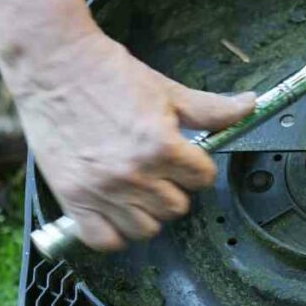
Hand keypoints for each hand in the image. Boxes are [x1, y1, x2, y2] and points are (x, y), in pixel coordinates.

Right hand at [11, 30, 254, 250]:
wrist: (54, 65)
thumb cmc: (109, 75)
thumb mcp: (167, 91)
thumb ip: (211, 109)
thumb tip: (250, 106)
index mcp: (160, 146)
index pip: (203, 179)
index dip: (198, 167)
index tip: (185, 157)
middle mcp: (132, 174)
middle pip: (177, 207)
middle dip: (175, 187)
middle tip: (160, 168)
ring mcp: (100, 190)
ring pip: (146, 229)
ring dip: (148, 211)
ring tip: (140, 188)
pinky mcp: (71, 198)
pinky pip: (104, 240)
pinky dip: (114, 231)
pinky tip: (117, 209)